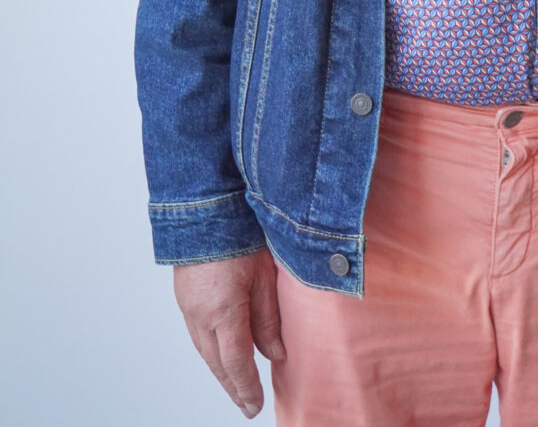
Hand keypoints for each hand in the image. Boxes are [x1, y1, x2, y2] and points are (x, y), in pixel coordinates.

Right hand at [173, 249, 284, 417]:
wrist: (205, 208)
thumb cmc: (240, 234)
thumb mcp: (264, 276)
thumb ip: (269, 318)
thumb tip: (276, 353)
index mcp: (223, 310)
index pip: (236, 362)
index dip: (246, 387)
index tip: (254, 405)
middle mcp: (200, 314)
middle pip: (216, 363)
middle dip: (233, 386)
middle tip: (247, 405)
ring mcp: (188, 307)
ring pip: (204, 351)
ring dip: (221, 371)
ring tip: (237, 386)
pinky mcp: (184, 298)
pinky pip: (197, 335)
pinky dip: (210, 351)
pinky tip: (221, 355)